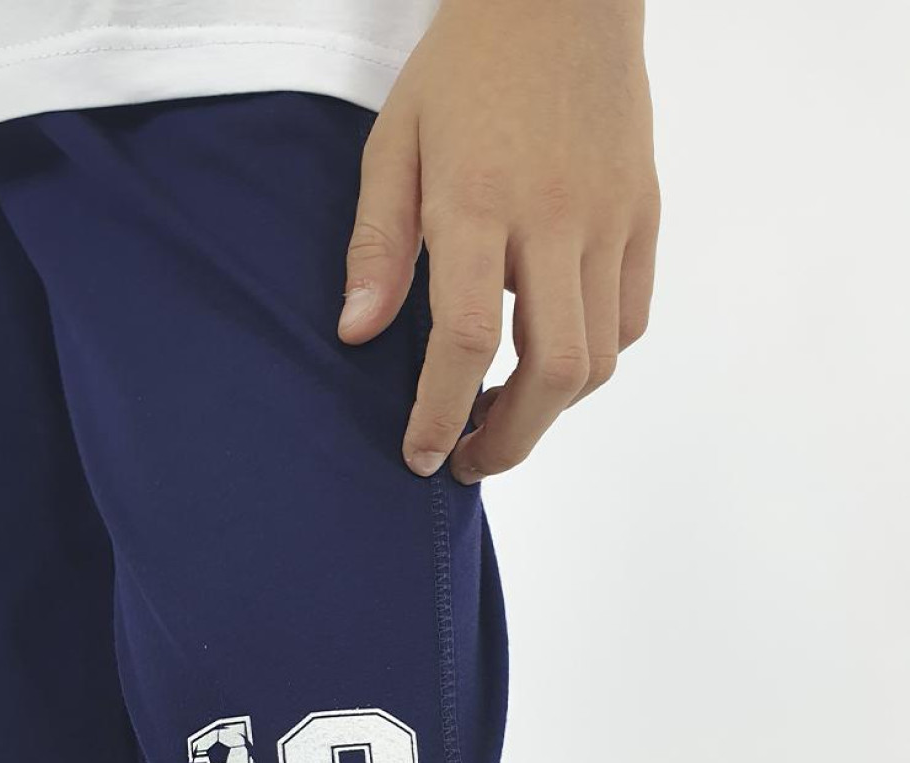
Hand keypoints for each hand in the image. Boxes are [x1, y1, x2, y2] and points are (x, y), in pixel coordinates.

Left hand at [339, 0, 659, 483]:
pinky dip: (593, 358)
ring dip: (550, 409)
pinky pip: (629, 318)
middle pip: (553, 370)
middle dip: (511, 438)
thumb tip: (356, 335)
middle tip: (470, 459)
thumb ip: (377, 244)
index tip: (422, 456)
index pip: (467, 340)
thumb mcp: (396, 143)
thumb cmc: (465, 67)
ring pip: (598, 357)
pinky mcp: (644, 214)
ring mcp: (610, 218)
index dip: (441, 413)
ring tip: (504, 413)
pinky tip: (552, 354)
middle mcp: (554, 218)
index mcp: (478, 201)